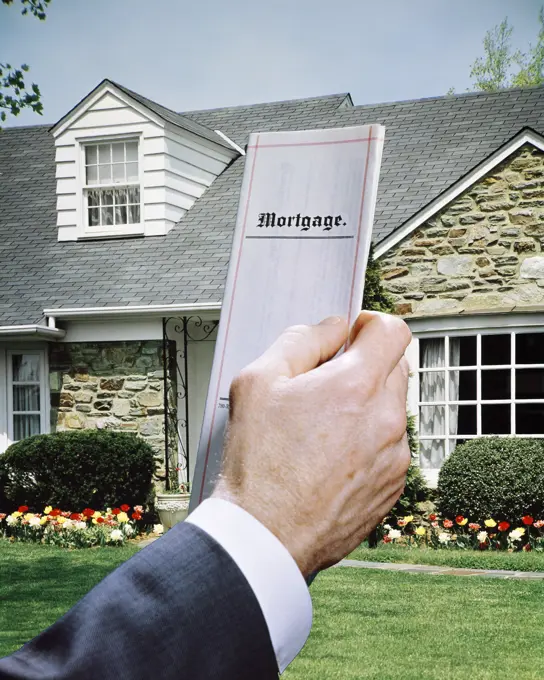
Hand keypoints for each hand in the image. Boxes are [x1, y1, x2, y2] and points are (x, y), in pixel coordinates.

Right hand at [212, 311, 410, 577]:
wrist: (266, 536)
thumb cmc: (259, 465)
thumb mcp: (259, 382)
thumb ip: (301, 340)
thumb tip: (332, 328)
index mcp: (357, 387)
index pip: (393, 331)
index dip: (370, 325)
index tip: (352, 336)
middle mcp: (387, 420)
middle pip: (396, 368)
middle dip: (366, 365)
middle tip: (326, 383)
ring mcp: (394, 457)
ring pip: (393, 409)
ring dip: (367, 405)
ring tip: (323, 428)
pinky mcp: (393, 487)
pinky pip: (390, 446)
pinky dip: (369, 441)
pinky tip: (331, 457)